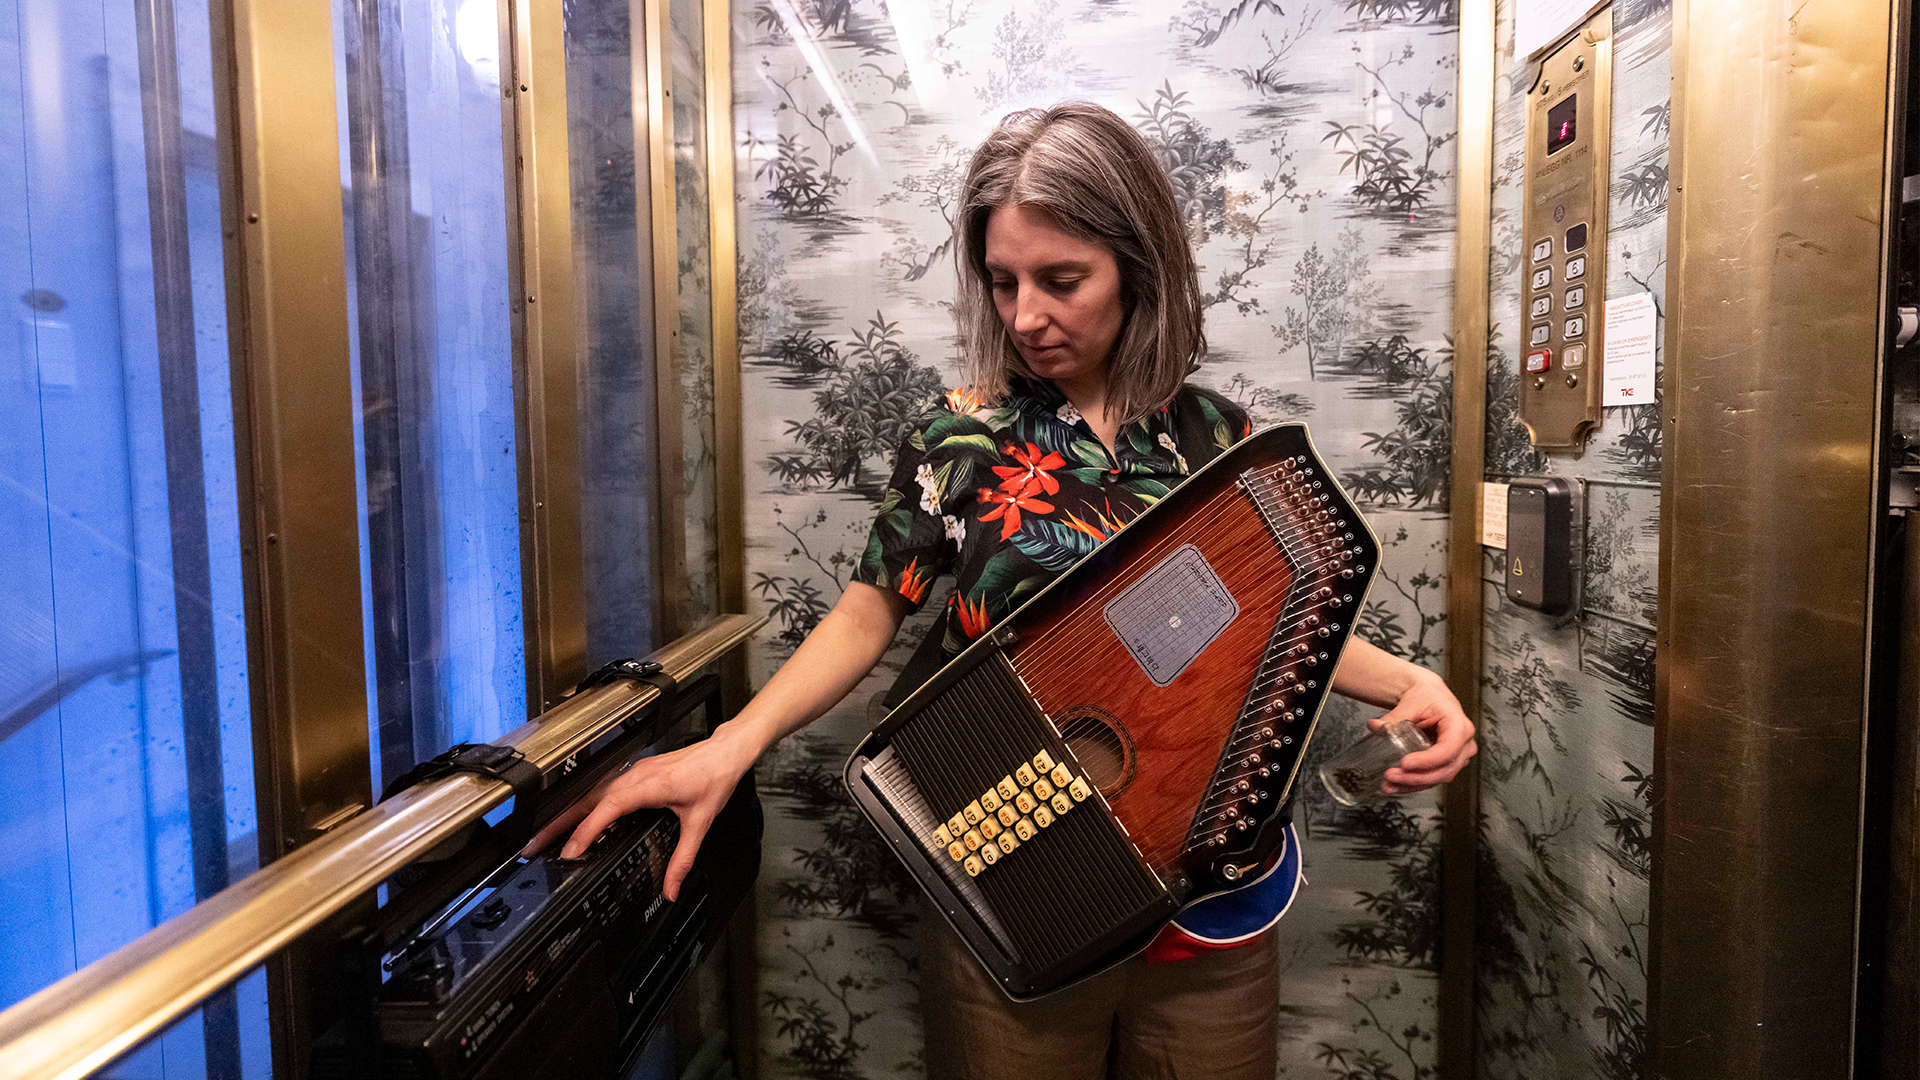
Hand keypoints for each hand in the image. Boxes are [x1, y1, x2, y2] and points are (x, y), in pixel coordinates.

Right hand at [521, 726, 759, 900]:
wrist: (725, 752)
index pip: (608, 808)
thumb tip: (672, 888)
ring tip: (546, 836)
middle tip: (534, 846)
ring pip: (591, 793)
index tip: (570, 851)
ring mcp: (633, 772)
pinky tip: (576, 821)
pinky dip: (584, 806)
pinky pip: (601, 789)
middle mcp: (635, 775)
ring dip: (567, 814)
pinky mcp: (635, 772)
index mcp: (650, 785)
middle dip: (558, 823)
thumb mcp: (701, 823)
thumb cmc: (715, 778)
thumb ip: (684, 859)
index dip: (586, 830)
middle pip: (587, 799)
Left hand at [1375, 671, 1476, 793]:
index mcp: (1459, 725)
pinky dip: (1414, 784)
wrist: (1430, 695)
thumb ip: (1393, 717)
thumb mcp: (1410, 703)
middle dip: (1416, 777)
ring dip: (1412, 785)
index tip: (1404, 763)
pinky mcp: (1448, 763)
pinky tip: (1395, 786)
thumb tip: (1374, 725)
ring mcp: (1459, 756)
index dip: (1427, 761)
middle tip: (1390, 776)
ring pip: (1439, 778)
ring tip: (1388, 785)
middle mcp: (1464, 744)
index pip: (1447, 749)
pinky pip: (1433, 778)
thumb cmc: (1426, 696)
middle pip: (1444, 769)